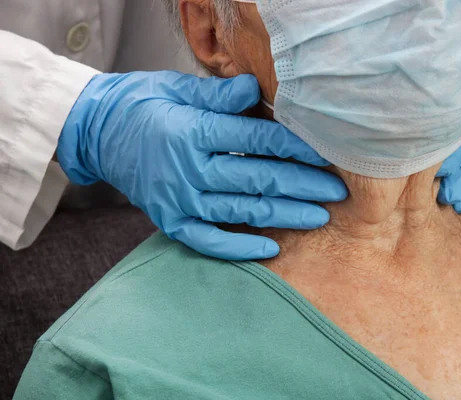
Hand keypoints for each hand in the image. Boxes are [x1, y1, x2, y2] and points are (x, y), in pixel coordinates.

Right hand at [58, 72, 347, 259]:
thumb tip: (259, 91)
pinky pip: (210, 241)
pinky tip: (271, 249)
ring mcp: (179, 200)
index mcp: (193, 131)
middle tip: (337, 192)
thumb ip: (220, 95)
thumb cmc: (141, 104)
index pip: (257, 140)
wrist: (95, 132)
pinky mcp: (170, 221)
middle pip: (258, 179)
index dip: (295, 148)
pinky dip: (240, 248)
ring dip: (285, 216)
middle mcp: (188, 169)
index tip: (325, 155)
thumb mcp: (178, 89)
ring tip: (319, 217)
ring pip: (242, 211)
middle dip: (303, 186)